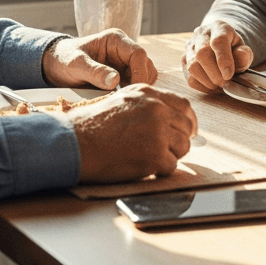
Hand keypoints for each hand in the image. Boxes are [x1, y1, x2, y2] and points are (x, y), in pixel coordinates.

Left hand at [42, 30, 157, 89]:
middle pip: (146, 65)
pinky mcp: (122, 74)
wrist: (55, 66)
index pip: (138, 54)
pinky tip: (118, 100)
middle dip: (140, 82)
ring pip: (144, 75)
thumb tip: (114, 80)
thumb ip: (94, 71)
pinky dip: (131, 92)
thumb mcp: (75, 65)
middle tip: (127, 98)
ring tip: (121, 100)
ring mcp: (124, 62)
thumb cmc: (64, 60)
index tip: (133, 90)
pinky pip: (135, 83)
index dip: (139, 73)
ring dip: (136, 88)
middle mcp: (123, 49)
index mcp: (115, 40)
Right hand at [72, 84, 198, 181]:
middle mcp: (156, 108)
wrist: (76, 142)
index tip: (189, 130)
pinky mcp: (155, 154)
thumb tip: (170, 117)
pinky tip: (143, 166)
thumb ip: (148, 104)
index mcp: (149, 93)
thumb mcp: (122, 100)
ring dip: (170, 155)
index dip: (189, 120)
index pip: (183, 105)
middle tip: (166, 150)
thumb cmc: (93, 125)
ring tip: (149, 157)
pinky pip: (171, 166)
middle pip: (186, 127)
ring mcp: (157, 131)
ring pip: (183, 147)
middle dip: (179, 140)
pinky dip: (160, 170)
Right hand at [182, 21, 253, 92]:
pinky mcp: (184, 59)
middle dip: (214, 73)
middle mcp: (201, 34)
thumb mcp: (242, 48)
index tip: (228, 75)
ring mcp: (189, 46)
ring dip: (207, 81)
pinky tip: (211, 86)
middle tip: (225, 83)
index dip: (223, 59)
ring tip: (219, 85)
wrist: (217, 42)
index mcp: (218, 28)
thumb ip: (244, 54)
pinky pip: (189, 77)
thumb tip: (242, 56)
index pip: (218, 41)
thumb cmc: (231, 47)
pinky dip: (201, 86)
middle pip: (201, 53)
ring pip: (192, 66)